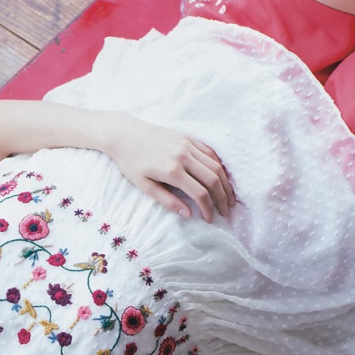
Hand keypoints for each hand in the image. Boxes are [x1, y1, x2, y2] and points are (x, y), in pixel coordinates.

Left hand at [107, 115, 234, 222]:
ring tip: (229, 197)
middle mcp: (183, 156)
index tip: (210, 219)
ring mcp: (187, 144)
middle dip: (222, 198)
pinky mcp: (188, 137)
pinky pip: (210, 152)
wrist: (125, 134)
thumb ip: (167, 201)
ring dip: (225, 183)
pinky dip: (219, 166)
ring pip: (215, 165)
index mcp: (171, 171)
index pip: (199, 193)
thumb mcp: (144, 186)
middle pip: (213, 179)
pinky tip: (222, 178)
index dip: (208, 209)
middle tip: (226, 211)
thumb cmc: (131, 162)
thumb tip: (188, 214)